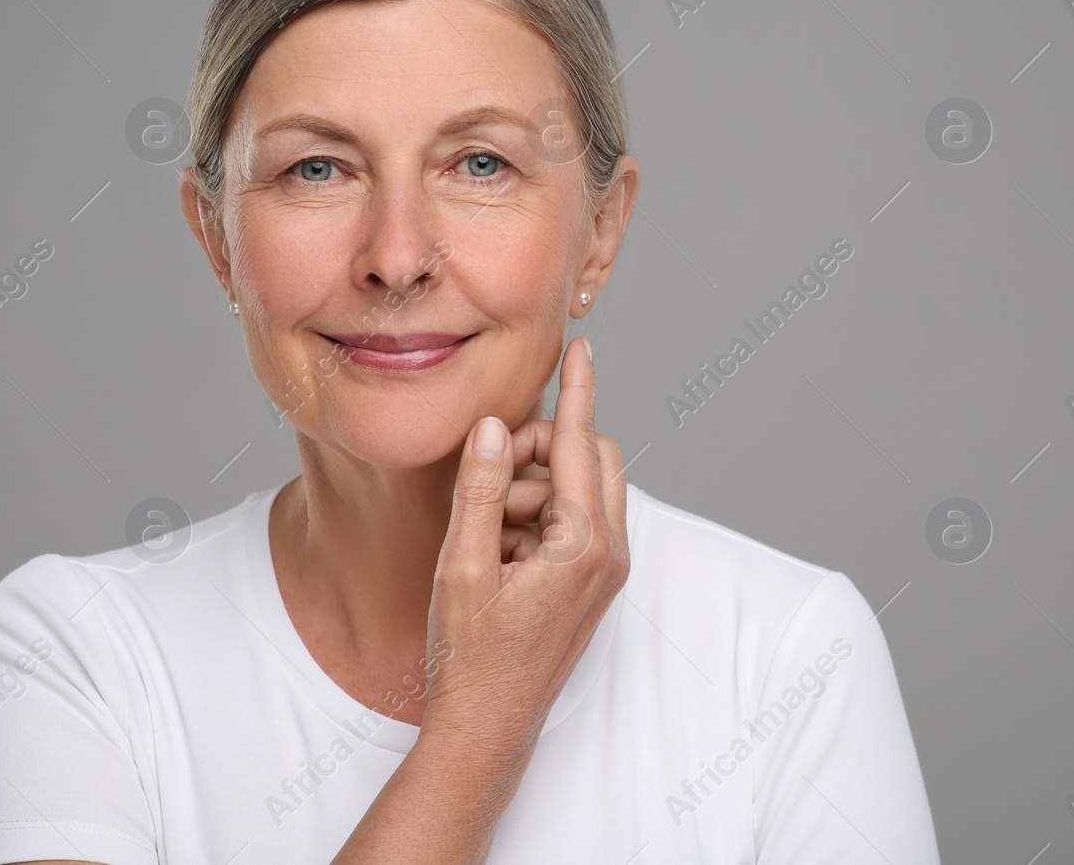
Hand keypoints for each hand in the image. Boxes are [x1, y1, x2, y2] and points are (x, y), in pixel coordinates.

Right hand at [421, 336, 629, 757]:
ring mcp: (607, 570)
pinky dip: (538, 522)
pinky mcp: (596, 583)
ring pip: (579, 492)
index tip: (581, 347)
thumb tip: (492, 427)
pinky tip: (497, 557)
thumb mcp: (463, 566)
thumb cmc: (471, 656)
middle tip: (487, 478)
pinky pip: (575, 524)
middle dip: (540, 453)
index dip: (577, 391)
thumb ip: (478, 490)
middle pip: (589, 460)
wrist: (489, 726)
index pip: (582, 444)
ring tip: (484, 537)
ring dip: (532, 493)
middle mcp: (610, 553)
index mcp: (584, 544)